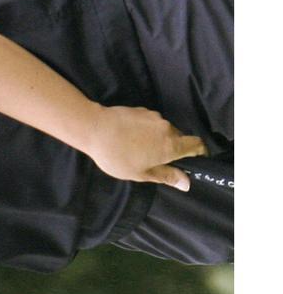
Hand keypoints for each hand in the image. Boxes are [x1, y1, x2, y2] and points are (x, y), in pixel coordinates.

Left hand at [85, 104, 208, 190]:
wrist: (94, 128)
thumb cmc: (117, 156)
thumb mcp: (141, 173)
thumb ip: (166, 176)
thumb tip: (186, 183)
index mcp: (171, 145)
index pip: (197, 145)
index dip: (198, 153)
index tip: (193, 161)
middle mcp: (167, 128)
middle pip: (178, 138)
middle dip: (171, 149)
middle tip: (152, 161)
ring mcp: (154, 117)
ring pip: (163, 130)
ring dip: (156, 140)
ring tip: (135, 149)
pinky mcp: (141, 110)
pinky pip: (150, 123)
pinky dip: (145, 131)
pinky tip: (128, 138)